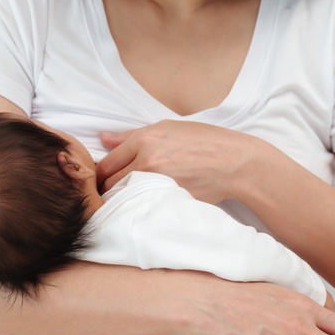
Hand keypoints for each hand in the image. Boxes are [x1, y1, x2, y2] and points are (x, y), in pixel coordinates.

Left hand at [97, 120, 259, 202]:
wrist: (233, 162)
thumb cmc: (203, 140)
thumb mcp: (167, 128)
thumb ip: (131, 136)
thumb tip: (104, 138)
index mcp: (145, 140)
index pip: (107, 163)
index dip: (101, 173)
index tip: (103, 179)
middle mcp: (147, 161)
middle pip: (110, 183)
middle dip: (108, 188)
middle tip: (113, 190)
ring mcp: (157, 183)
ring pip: (125, 197)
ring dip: (122, 199)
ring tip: (129, 197)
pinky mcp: (168, 200)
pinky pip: (143, 206)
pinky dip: (140, 207)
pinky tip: (145, 204)